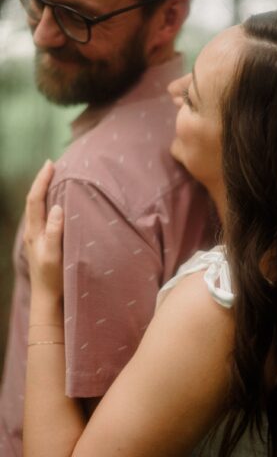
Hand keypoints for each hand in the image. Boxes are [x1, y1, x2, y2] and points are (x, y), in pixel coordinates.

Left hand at [22, 161, 64, 300]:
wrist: (47, 297)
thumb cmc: (54, 278)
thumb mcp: (54, 255)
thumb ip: (54, 232)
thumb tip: (56, 207)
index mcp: (34, 232)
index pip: (35, 200)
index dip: (41, 181)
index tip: (50, 164)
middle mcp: (33, 232)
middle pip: (34, 200)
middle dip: (42, 182)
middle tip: (53, 166)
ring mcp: (37, 237)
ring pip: (39, 208)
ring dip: (45, 191)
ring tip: (56, 179)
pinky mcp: (43, 242)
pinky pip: (44, 216)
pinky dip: (50, 204)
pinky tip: (59, 203)